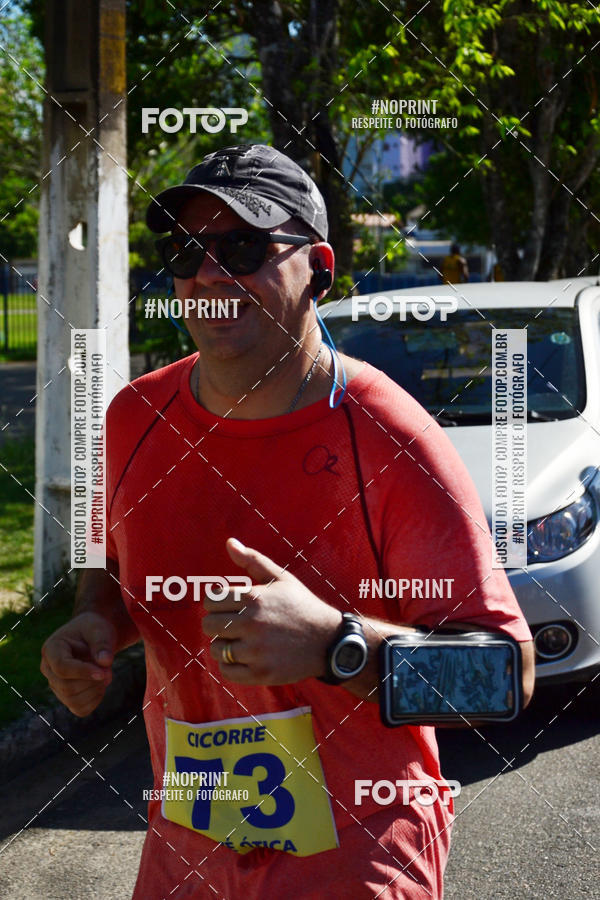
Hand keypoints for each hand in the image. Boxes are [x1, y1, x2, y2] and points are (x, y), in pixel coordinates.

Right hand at [40, 612, 116, 716]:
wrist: (94, 637)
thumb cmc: (94, 630)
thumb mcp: (99, 629)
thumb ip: (101, 643)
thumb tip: (105, 662)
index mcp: (51, 649)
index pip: (61, 668)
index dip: (83, 672)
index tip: (103, 671)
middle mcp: (48, 669)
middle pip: (66, 687)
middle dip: (92, 682)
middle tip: (109, 670)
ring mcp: (56, 684)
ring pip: (73, 700)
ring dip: (96, 690)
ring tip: (106, 674)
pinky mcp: (66, 696)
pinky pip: (80, 709)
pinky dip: (95, 700)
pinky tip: (101, 684)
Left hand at [204, 538, 340, 684]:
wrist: (328, 640)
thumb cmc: (301, 605)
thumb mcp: (281, 578)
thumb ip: (253, 560)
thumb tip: (230, 543)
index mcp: (253, 599)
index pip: (211, 601)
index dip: (217, 602)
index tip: (229, 606)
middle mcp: (252, 624)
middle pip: (209, 625)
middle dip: (217, 623)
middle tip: (232, 623)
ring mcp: (256, 651)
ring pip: (217, 649)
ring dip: (224, 645)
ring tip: (240, 640)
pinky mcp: (261, 673)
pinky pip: (227, 671)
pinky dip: (230, 665)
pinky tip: (244, 656)